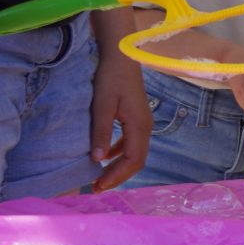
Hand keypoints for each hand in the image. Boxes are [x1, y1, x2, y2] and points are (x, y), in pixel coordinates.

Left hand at [89, 49, 151, 191]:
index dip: (117, 176)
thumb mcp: (102, 105)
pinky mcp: (137, 119)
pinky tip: (105, 157)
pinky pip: (131, 144)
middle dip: (118, 176)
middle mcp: (146, 127)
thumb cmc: (111, 79)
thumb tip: (97, 159)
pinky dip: (119, 155)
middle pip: (137, 160)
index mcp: (139, 126)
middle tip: (96, 188)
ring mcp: (143, 123)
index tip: (98, 185)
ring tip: (99, 177)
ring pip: (135, 153)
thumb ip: (101, 132)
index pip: (134, 160)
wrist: (122, 56)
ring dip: (118, 167)